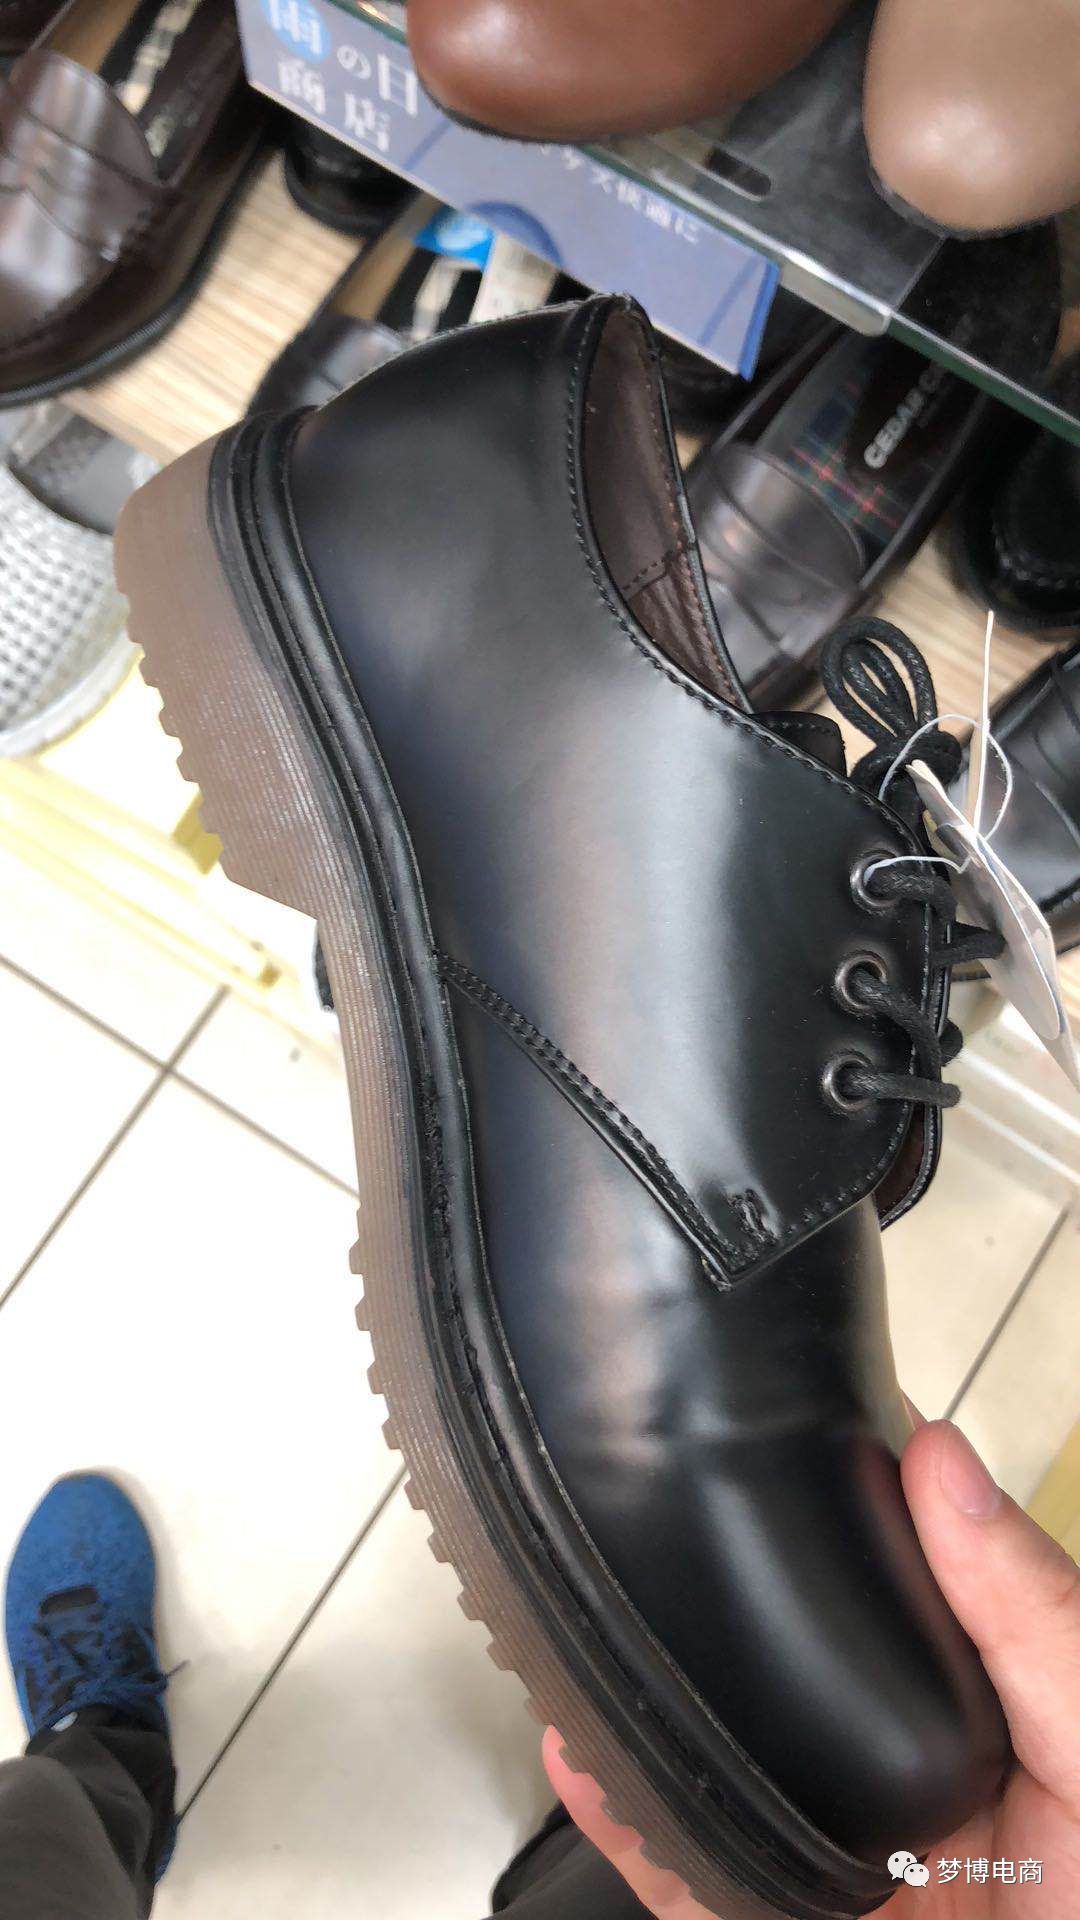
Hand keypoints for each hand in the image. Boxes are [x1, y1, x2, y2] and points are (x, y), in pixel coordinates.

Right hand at [544, 1418, 1079, 1915]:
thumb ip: (1030, 1614)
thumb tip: (944, 1460)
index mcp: (968, 1703)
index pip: (884, 1577)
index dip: (828, 1494)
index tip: (762, 1414)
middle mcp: (891, 1768)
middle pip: (782, 1665)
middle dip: (707, 1602)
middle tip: (632, 1519)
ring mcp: (831, 1853)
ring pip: (717, 1761)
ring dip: (646, 1701)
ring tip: (583, 1626)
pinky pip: (689, 1878)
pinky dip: (629, 1822)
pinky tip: (584, 1757)